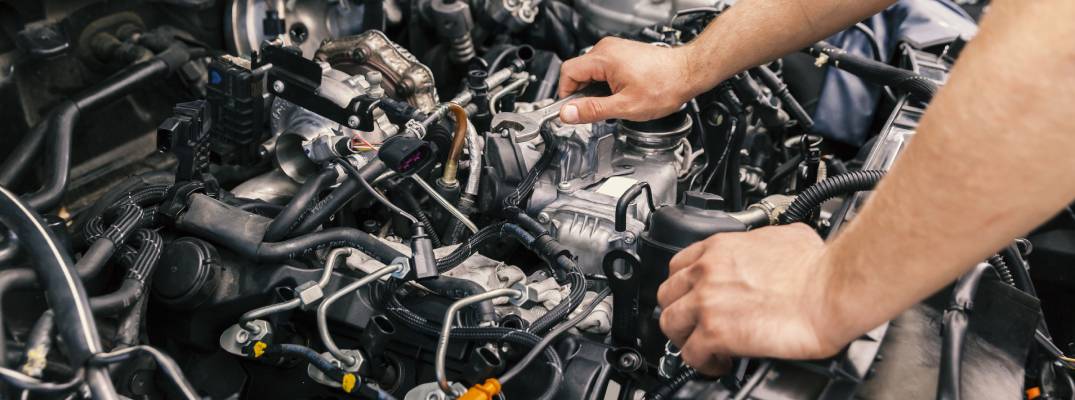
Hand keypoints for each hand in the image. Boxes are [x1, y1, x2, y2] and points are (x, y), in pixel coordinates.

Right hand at [557, 37, 699, 123]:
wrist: (688, 73)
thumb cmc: (664, 86)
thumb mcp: (625, 106)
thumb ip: (592, 110)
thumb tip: (568, 114)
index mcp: (603, 58)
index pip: (568, 73)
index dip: (567, 95)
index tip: (573, 110)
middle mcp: (606, 49)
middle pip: (578, 72)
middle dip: (583, 94)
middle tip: (596, 111)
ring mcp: (615, 49)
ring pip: (591, 72)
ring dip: (595, 90)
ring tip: (613, 102)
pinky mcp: (623, 54)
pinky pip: (603, 69)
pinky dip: (605, 84)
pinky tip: (620, 94)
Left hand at [656, 224, 850, 374]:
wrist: (831, 290)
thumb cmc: (819, 267)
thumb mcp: (786, 236)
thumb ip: (764, 243)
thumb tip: (774, 249)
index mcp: (720, 249)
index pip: (679, 266)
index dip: (685, 286)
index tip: (693, 297)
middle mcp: (707, 272)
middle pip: (667, 295)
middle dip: (679, 312)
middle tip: (694, 324)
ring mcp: (707, 302)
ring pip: (670, 324)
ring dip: (685, 339)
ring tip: (703, 347)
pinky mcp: (716, 332)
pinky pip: (691, 354)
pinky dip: (702, 362)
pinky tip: (720, 363)